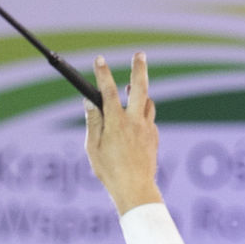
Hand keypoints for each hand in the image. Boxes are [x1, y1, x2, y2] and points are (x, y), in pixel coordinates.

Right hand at [84, 52, 163, 213]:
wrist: (135, 188)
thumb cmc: (109, 172)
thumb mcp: (93, 148)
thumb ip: (93, 123)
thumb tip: (90, 102)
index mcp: (116, 124)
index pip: (109, 92)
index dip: (104, 74)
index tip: (100, 59)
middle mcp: (134, 122)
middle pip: (140, 88)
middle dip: (139, 69)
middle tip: (139, 54)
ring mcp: (147, 128)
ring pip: (148, 102)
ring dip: (141, 93)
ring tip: (132, 89)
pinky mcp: (154, 137)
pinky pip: (148, 120)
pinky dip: (141, 116)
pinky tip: (133, 124)